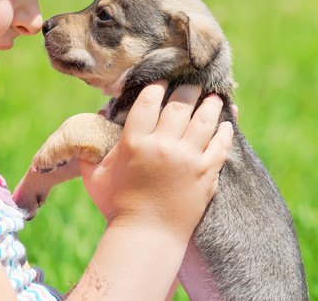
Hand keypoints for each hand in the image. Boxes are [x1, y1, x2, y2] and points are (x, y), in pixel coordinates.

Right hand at [80, 82, 232, 241]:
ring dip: (209, 104)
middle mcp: (162, 145)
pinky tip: (225, 123)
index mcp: (134, 142)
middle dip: (187, 89)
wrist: (146, 237)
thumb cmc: (116, 207)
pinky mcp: (206, 173)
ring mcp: (187, 158)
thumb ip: (92, 149)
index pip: (148, 101)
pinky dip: (224, 131)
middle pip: (180, 104)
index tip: (162, 79)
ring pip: (204, 119)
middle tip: (192, 82)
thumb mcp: (95, 176)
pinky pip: (220, 145)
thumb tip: (98, 119)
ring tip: (213, 96)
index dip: (156, 85)